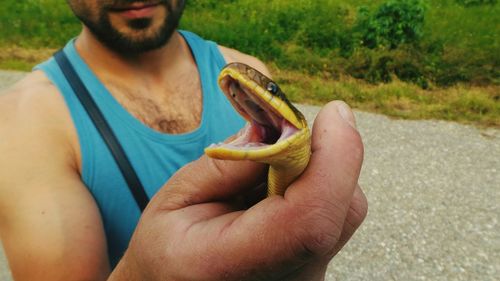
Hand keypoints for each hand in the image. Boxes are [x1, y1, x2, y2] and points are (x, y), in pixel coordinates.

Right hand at [110, 101, 366, 280]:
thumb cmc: (167, 250)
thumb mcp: (175, 200)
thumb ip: (226, 164)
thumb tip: (277, 127)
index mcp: (233, 267)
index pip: (310, 219)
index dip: (335, 159)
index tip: (334, 111)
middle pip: (341, 210)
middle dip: (327, 153)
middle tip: (288, 129)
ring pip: (344, 212)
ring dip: (319, 170)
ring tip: (269, 166)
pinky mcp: (313, 271)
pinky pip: (334, 219)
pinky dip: (314, 188)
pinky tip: (276, 189)